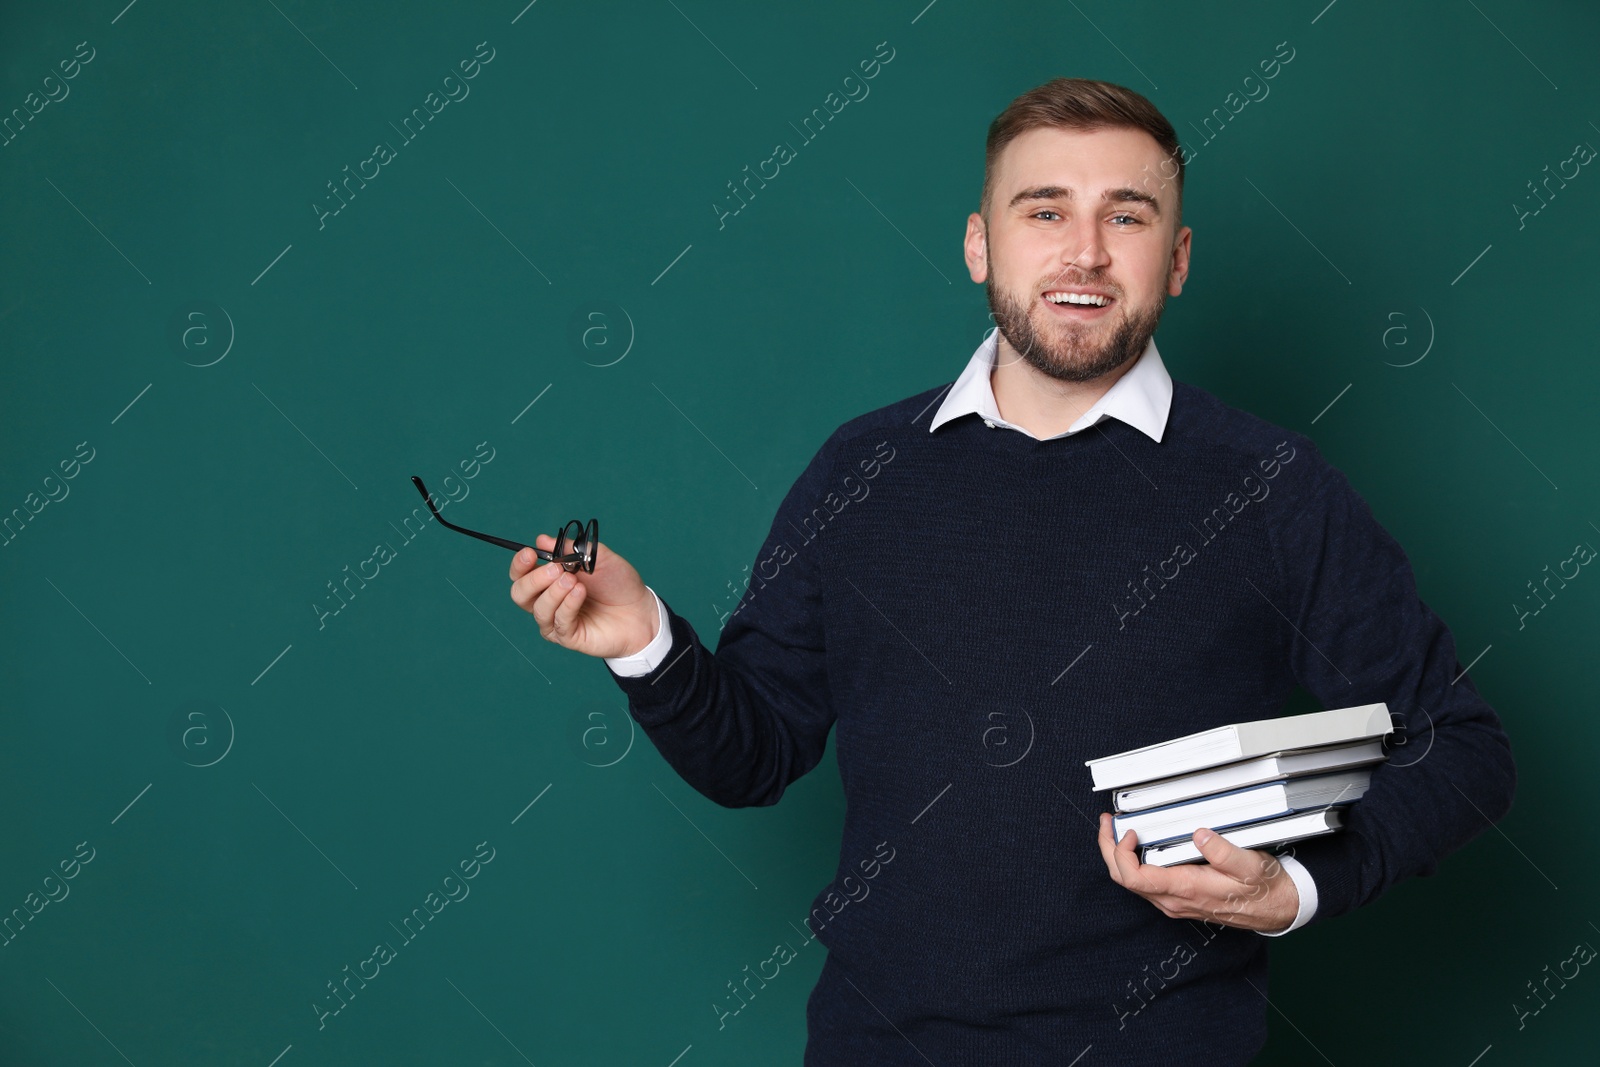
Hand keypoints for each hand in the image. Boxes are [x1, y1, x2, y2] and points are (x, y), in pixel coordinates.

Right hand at [509, 535, 658, 659]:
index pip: (520, 574)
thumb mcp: (598, 557)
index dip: (520, 564)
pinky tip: (580, 593)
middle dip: (534, 579)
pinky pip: (558, 622)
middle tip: (557, 569)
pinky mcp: (569, 637)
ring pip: (538, 609)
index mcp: (549, 580)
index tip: (530, 553)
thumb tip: (542, 539)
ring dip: (554, 592)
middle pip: (520, 593)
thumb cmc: (618, 583)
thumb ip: (572, 548)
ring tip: (575, 581)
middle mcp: (547, 601)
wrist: (641, 609)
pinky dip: (567, 605)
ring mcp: (556, 621)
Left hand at [1096, 813, 1298, 932]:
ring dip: (1119, 856)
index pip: (1134, 878)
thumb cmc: (1263, 889)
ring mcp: (1174, 902)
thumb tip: (1200, 834)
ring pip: (1132, 883)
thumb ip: (1223, 851)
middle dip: (1108, 849)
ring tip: (1118, 828)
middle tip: (1107, 822)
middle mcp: (1174, 900)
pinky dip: (1133, 862)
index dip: (1120, 853)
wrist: (1276, 910)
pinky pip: (1145, 884)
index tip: (1128, 830)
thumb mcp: (1250, 865)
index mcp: (1185, 890)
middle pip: (1125, 879)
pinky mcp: (1179, 899)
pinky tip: (1139, 845)